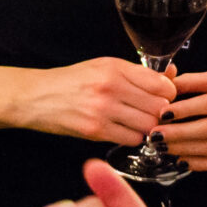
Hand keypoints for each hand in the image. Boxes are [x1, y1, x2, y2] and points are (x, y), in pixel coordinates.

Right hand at [25, 57, 179, 146]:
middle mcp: (111, 86)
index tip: (163, 97)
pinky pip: (131, 139)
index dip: (168, 94)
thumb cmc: (70, 82)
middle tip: (151, 113)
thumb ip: (136, 74)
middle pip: (159, 106)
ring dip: (147, 127)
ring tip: (137, 122)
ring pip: (148, 125)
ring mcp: (103, 109)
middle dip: (160, 113)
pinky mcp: (95, 130)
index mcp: (115, 67)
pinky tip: (124, 130)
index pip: (162, 84)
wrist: (35, 96)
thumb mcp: (103, 67)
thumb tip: (170, 77)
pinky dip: (133, 137)